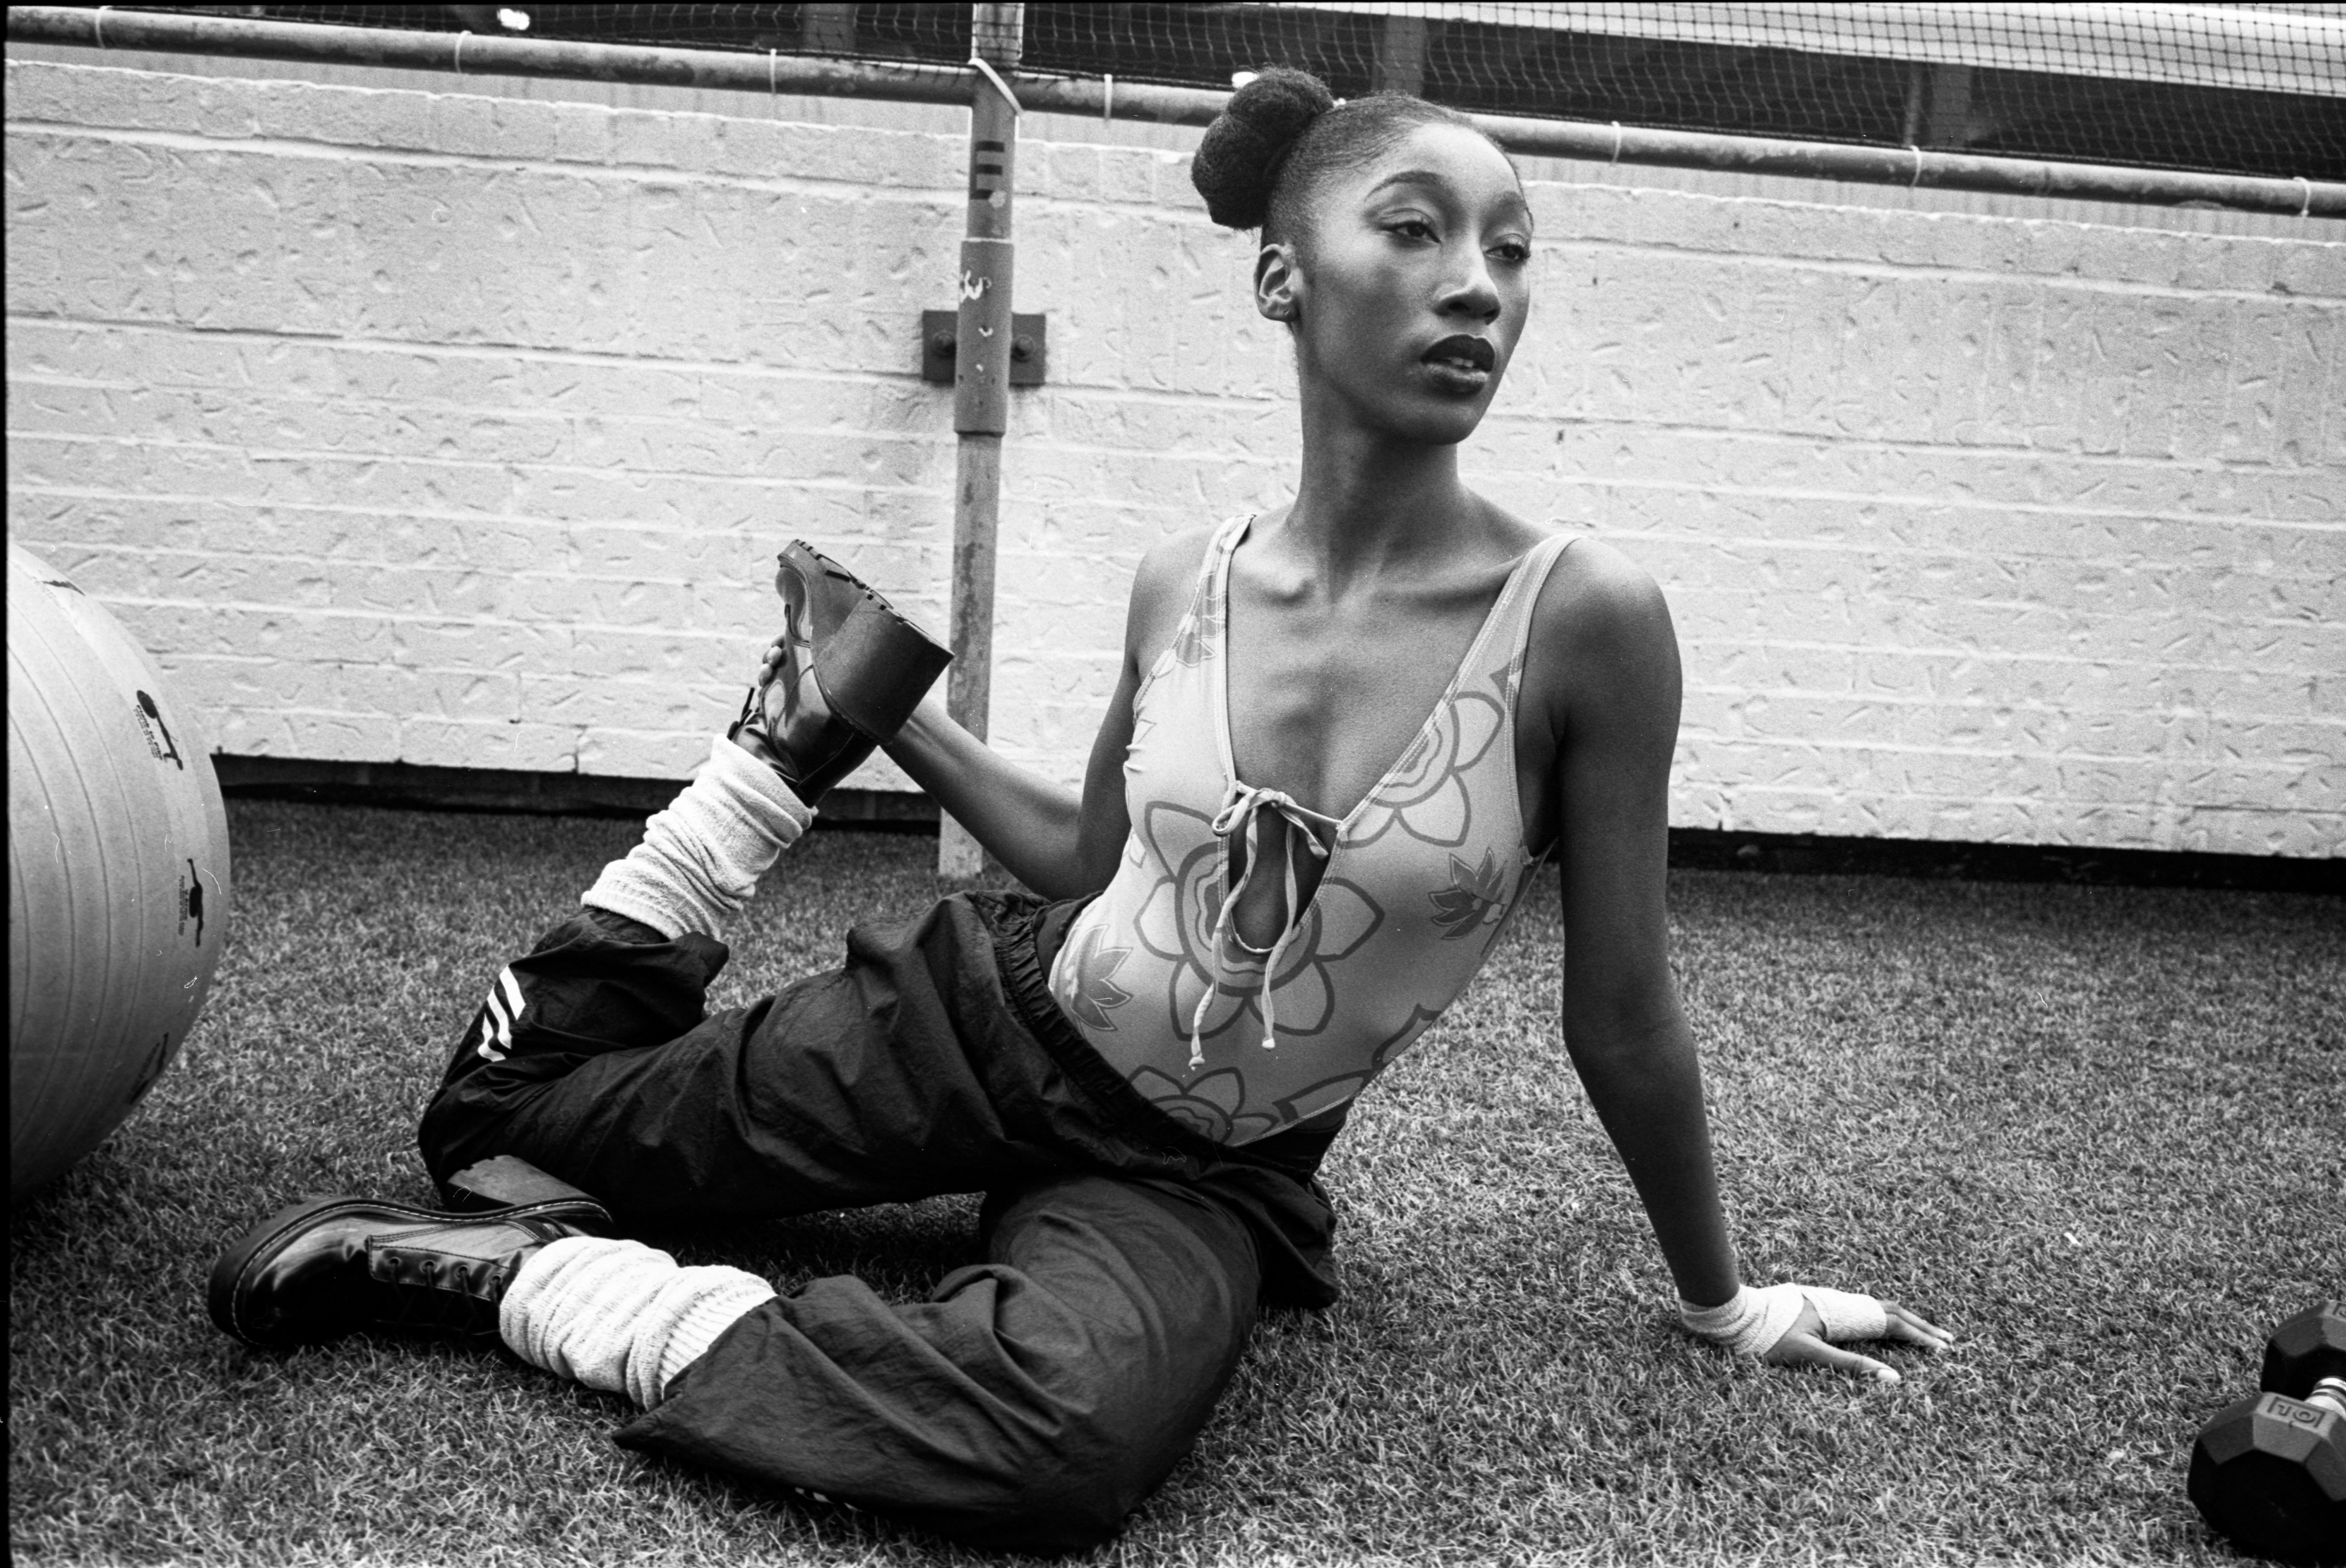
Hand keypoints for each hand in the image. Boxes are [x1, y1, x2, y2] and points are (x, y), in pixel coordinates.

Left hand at [1761, 1297, 1955, 1383]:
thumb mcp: (1809, 1356)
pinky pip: (1859, 1312)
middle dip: (1918, 1326)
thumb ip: (1851, 1367)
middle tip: (1947, 1340)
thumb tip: (1894, 1379)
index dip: (1919, 1336)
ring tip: (1923, 1333)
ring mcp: (1828, 1305)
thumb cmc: (1766, 1338)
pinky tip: (1882, 1328)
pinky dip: (1880, 1319)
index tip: (1945, 1349)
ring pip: (1874, 1309)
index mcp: (1841, 1314)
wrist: (1733, 1316)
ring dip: (1901, 1321)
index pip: (1890, 1323)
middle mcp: (1838, 1305)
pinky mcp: (1818, 1309)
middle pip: (1887, 1312)